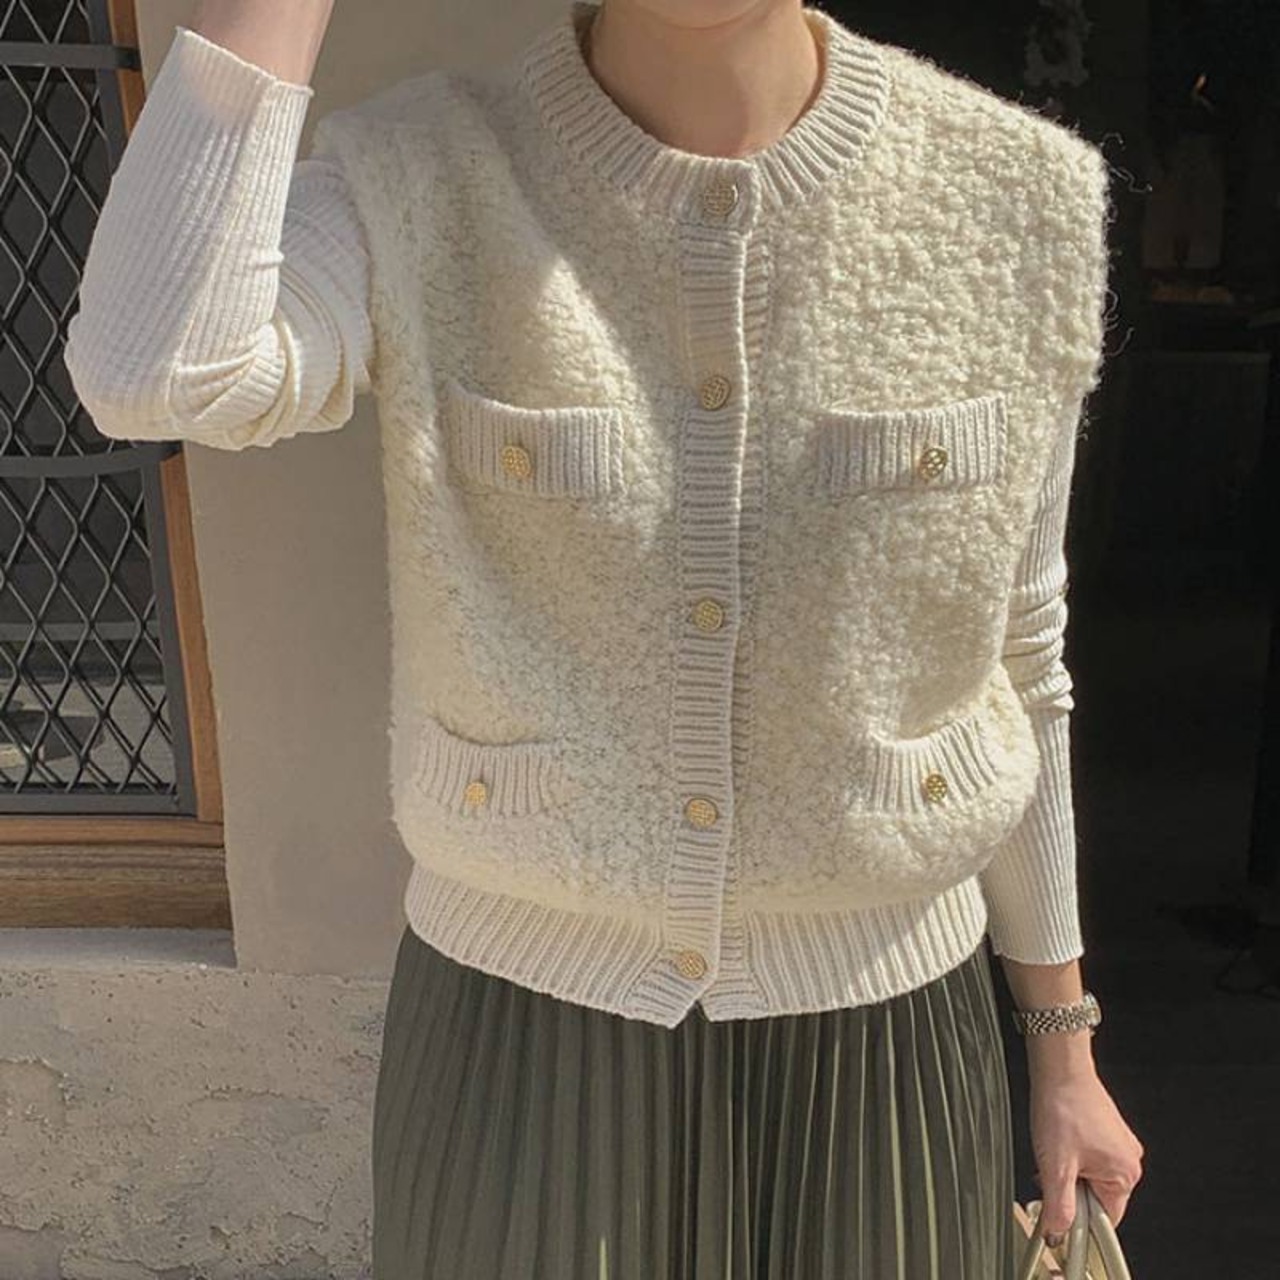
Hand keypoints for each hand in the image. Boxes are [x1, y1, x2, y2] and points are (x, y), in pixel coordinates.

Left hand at [1028, 1063, 1144, 1243]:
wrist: (1059, 1067)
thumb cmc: (1063, 1106)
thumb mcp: (1055, 1165)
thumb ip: (1058, 1205)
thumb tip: (1057, 1232)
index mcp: (1125, 1173)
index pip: (1106, 1219)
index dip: (1080, 1220)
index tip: (1058, 1215)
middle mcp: (1128, 1159)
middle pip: (1097, 1197)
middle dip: (1070, 1191)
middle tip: (1050, 1172)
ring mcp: (1117, 1143)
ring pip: (1089, 1176)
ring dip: (1067, 1172)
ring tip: (1052, 1151)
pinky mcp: (1105, 1131)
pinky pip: (1088, 1157)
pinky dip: (1070, 1156)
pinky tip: (1056, 1142)